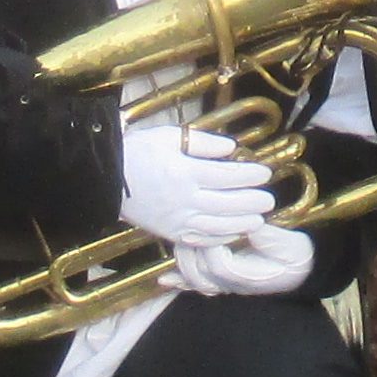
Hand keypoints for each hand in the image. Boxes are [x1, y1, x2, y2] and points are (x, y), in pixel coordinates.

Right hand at [118, 117, 278, 250]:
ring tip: (258, 220)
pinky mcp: (170, 232)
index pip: (226, 175)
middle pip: (227, 203)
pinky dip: (219, 239)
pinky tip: (232, 234)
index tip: (264, 173)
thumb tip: (230, 149)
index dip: (249, 175)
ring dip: (241, 224)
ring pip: (217, 226)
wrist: (106, 178)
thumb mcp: (168, 136)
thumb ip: (202, 142)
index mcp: (185, 171)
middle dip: (252, 202)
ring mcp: (177, 219)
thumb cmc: (138, 152)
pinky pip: (200, 239)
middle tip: (269, 200)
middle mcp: (184, 199)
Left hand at [169, 220, 314, 297]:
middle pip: (199, 273)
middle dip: (192, 251)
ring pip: (194, 281)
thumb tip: (249, 223)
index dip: (211, 245)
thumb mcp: (288, 244)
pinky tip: (165, 280)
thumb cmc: (294, 255)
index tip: (213, 225)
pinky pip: (196, 287)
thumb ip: (266, 236)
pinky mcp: (221, 284)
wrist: (301, 271)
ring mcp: (225, 287)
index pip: (218, 264)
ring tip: (180, 242)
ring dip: (183, 262)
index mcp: (247, 274)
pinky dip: (179, 283)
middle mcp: (232, 285)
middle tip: (191, 229)